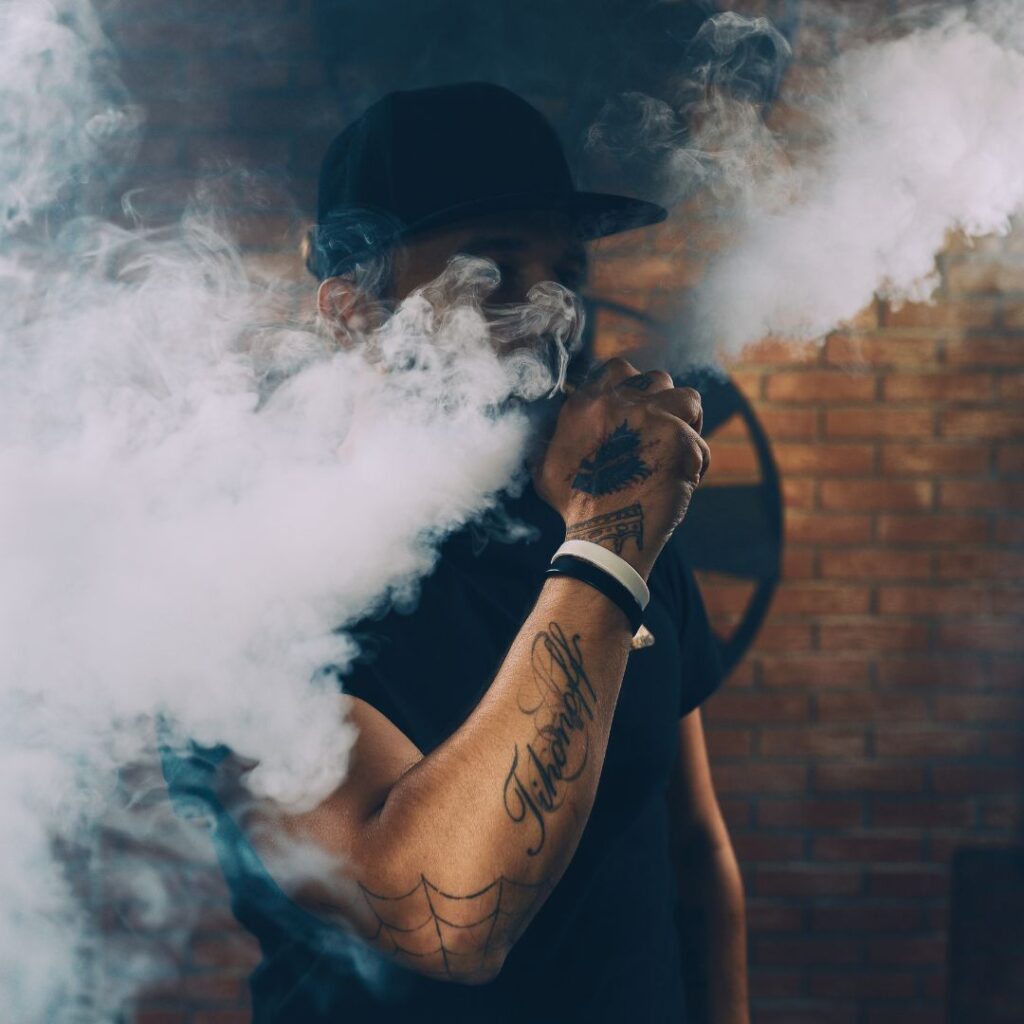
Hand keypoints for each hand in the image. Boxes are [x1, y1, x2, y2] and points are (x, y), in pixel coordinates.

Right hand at [534, 357, 709, 578]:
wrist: (603, 534)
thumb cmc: (574, 507)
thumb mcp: (547, 466)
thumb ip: (555, 439)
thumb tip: (559, 430)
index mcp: (585, 404)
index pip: (617, 369)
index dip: (634, 387)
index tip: (639, 409)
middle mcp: (618, 402)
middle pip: (657, 379)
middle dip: (663, 402)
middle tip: (663, 430)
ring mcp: (652, 416)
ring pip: (687, 397)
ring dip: (688, 420)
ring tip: (681, 446)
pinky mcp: (679, 438)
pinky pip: (700, 440)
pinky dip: (698, 458)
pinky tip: (687, 477)